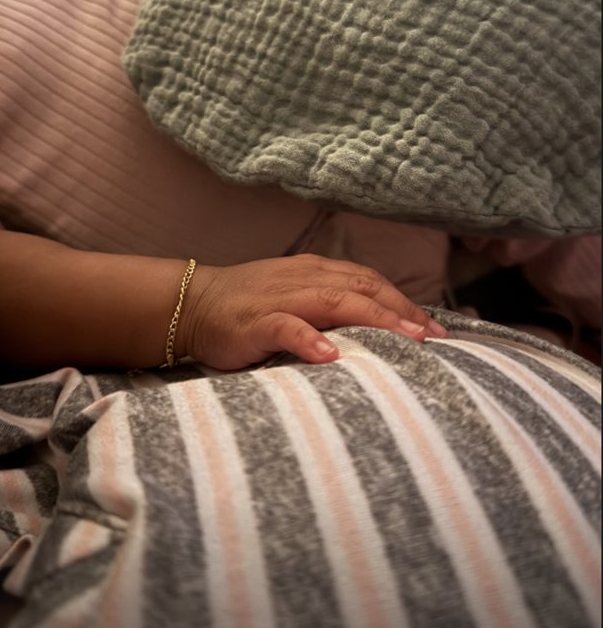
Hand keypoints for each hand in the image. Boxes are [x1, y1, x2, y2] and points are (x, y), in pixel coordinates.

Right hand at [177, 254, 447, 370]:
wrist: (191, 303)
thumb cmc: (249, 307)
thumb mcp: (295, 298)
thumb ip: (331, 307)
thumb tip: (379, 328)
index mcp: (316, 273)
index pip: (370, 281)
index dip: (405, 303)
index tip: (436, 330)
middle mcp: (303, 279)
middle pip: (362, 288)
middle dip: (401, 311)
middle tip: (433, 337)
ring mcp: (279, 299)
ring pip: (334, 301)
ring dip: (373, 319)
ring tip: (404, 339)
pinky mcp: (254, 322)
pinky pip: (285, 326)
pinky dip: (309, 338)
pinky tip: (329, 354)